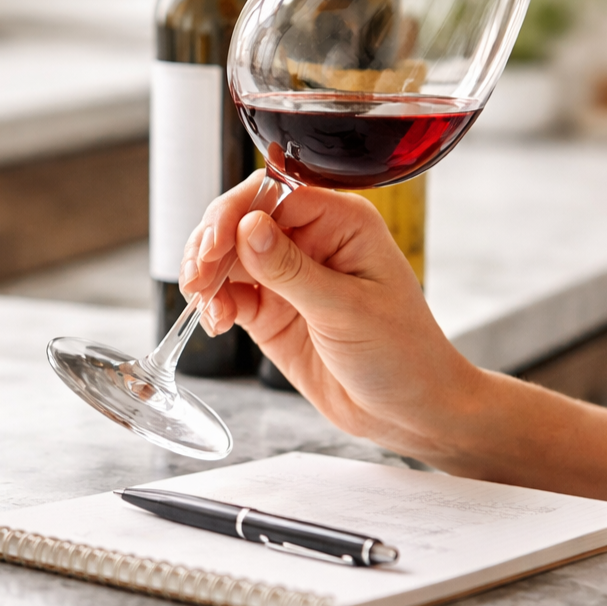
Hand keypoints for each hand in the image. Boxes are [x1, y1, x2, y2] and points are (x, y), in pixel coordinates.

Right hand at [178, 171, 481, 458]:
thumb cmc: (403, 355)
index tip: (213, 248)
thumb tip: (247, 227)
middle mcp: (313, 240)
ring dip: (207, 275)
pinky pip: (230, 293)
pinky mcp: (274, 309)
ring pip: (229, 255)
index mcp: (343, 222)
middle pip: (242, 219)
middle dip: (212, 244)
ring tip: (204, 304)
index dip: (235, 214)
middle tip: (197, 278)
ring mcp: (290, 275)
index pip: (274, 193)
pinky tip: (216, 322)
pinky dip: (214, 304)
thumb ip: (291, 270)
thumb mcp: (347, 311)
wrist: (409, 412)